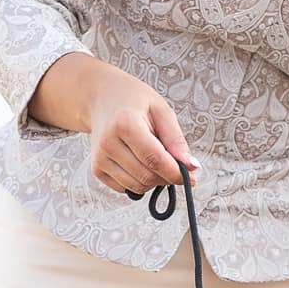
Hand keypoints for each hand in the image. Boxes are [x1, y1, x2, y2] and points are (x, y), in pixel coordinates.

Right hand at [86, 66, 199, 195]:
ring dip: (153, 180)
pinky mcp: (96, 169)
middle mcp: (108, 143)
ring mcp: (100, 158)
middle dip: (167, 177)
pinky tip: (139, 162)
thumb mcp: (161, 111)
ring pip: (137, 187)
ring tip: (154, 158)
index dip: (176, 173)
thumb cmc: (134, 102)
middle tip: (174, 164)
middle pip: (147, 176)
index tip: (191, 177)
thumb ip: (176, 140)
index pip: (155, 160)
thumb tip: (191, 166)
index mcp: (125, 124)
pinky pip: (125, 188)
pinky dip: (138, 181)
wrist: (102, 99)